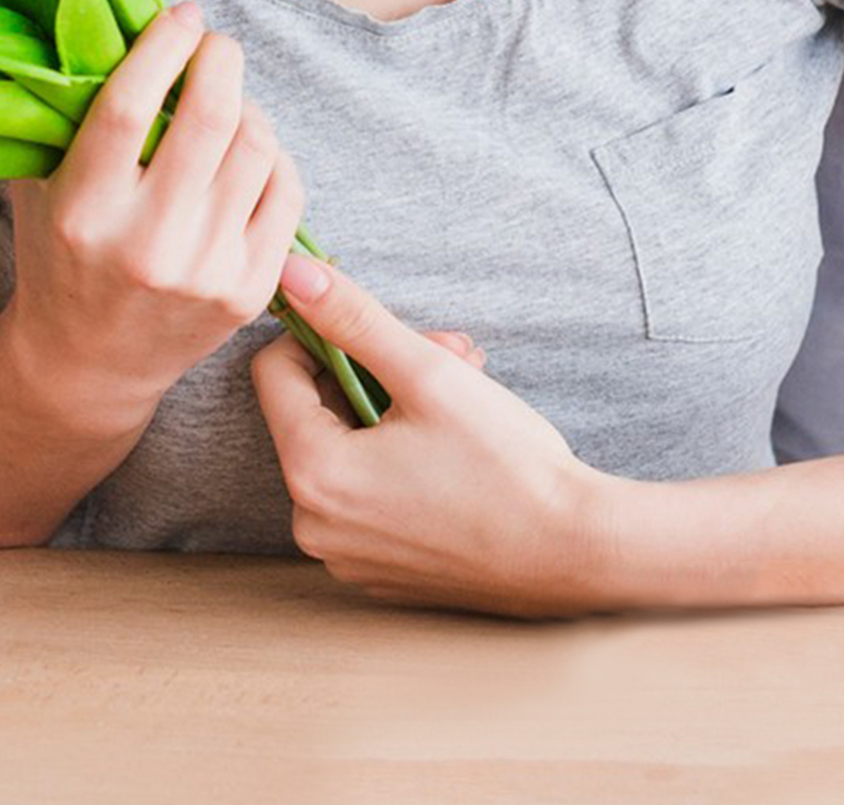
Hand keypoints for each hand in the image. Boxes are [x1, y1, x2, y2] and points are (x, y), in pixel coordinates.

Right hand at [3, 3, 307, 433]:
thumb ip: (71, 117)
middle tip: (216, 45)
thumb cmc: (63, 257)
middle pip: (210, 119)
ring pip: (258, 149)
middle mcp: (147, 246)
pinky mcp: (249, 289)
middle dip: (222, 62)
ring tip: (228, 103)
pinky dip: (275, 155)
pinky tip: (251, 149)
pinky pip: (287, 191)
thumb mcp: (45, 189)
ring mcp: (206, 271)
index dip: (164, 47)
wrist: (88, 365)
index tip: (182, 14)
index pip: (130, 109)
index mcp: (82, 215)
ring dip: (250, 108)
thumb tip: (122, 23)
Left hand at [251, 255, 614, 617]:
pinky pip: (368, 496)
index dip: (320, 330)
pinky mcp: (378, 570)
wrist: (568, 551)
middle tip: (448, 352)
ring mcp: (346, 555)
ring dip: (396, 410)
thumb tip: (294, 273)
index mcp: (314, 473)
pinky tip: (457, 446)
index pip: (275, 373)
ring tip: (466, 392)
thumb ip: (355, 319)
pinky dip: (400, 460)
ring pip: (349, 451)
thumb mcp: (429, 374)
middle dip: (377, 369)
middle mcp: (314, 525)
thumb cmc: (504, 464)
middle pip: (320, 412)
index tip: (370, 315)